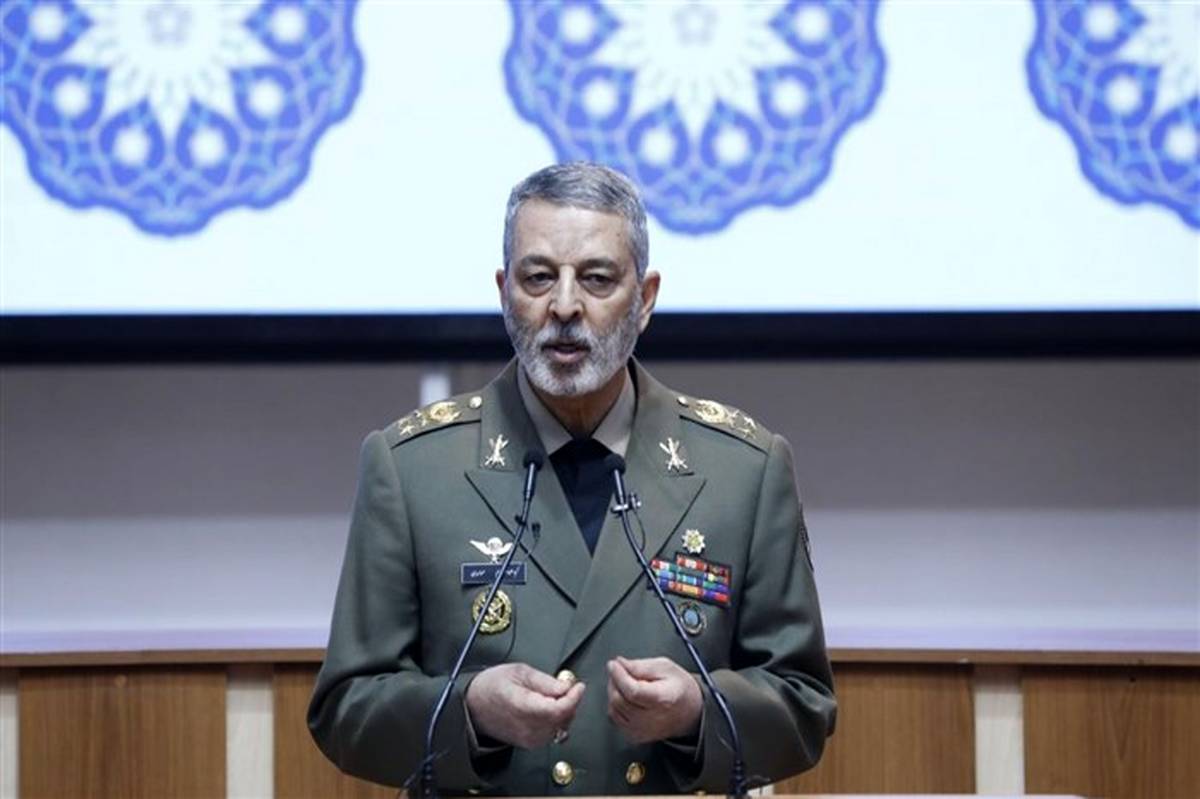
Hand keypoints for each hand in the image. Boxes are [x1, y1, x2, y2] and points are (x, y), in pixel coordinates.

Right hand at [465, 663, 585, 748]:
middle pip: (561, 719)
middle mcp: (526, 727)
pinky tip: (549, 710)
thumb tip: (565, 686)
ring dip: (565, 713)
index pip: (557, 709)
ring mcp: (527, 738)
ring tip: (556, 698)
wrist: (472, 705)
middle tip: (568, 688)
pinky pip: (551, 734)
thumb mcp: (518, 672)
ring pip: (559, 728)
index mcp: (521, 706)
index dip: (573, 698)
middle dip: (571, 703)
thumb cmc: (491, 686)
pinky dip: (556, 722)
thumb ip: (544, 681)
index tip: (578, 686)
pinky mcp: (528, 744)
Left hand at [606, 656, 702, 743]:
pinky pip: (615, 718)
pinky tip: (626, 697)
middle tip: (619, 669)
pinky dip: (615, 705)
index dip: (619, 676)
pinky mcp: (636, 736)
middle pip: (619, 700)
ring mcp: (642, 730)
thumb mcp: (665, 667)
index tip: (614, 664)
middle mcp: (652, 719)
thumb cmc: (679, 689)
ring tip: (625, 682)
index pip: (632, 691)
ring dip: (613, 692)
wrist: (689, 712)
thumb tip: (621, 664)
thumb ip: (641, 665)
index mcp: (663, 700)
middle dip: (614, 681)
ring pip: (613, 709)